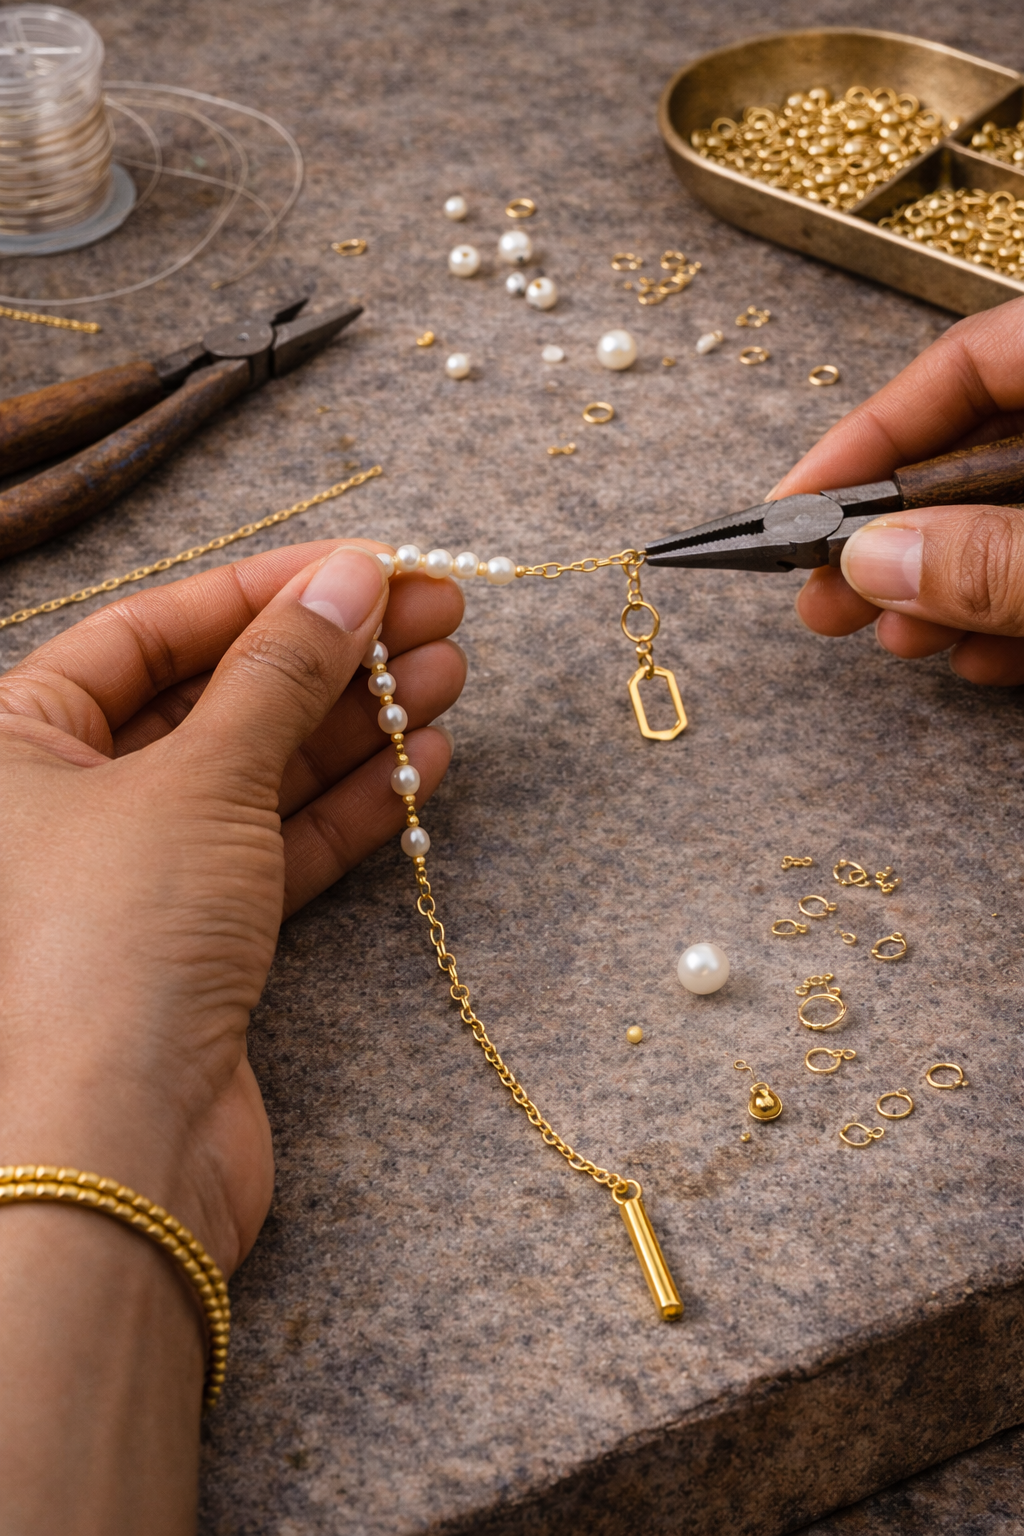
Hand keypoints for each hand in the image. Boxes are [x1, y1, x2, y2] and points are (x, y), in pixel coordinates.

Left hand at [0, 539, 464, 1529]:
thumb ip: (280, 672)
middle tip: (437, 613)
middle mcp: (65, 803)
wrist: (118, 1151)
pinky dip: (350, 806)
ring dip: (355, 724)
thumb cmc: (117, 946)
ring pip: (260, 774)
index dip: (265, 592)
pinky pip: (279, 848)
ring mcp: (136, 875)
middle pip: (216, 699)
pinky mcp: (197, 942)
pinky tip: (422, 762)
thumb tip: (351, 575)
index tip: (367, 567)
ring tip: (450, 674)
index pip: (153, 631)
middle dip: (329, 656)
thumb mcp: (203, 777)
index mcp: (16, 742)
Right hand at [771, 296, 1023, 684]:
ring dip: (948, 585)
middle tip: (825, 603)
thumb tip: (875, 563)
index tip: (793, 508)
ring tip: (900, 641)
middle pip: (979, 448)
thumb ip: (994, 559)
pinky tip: (980, 660)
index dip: (871, 434)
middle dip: (900, 536)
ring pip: (1015, 515)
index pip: (967, 360)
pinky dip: (1015, 607)